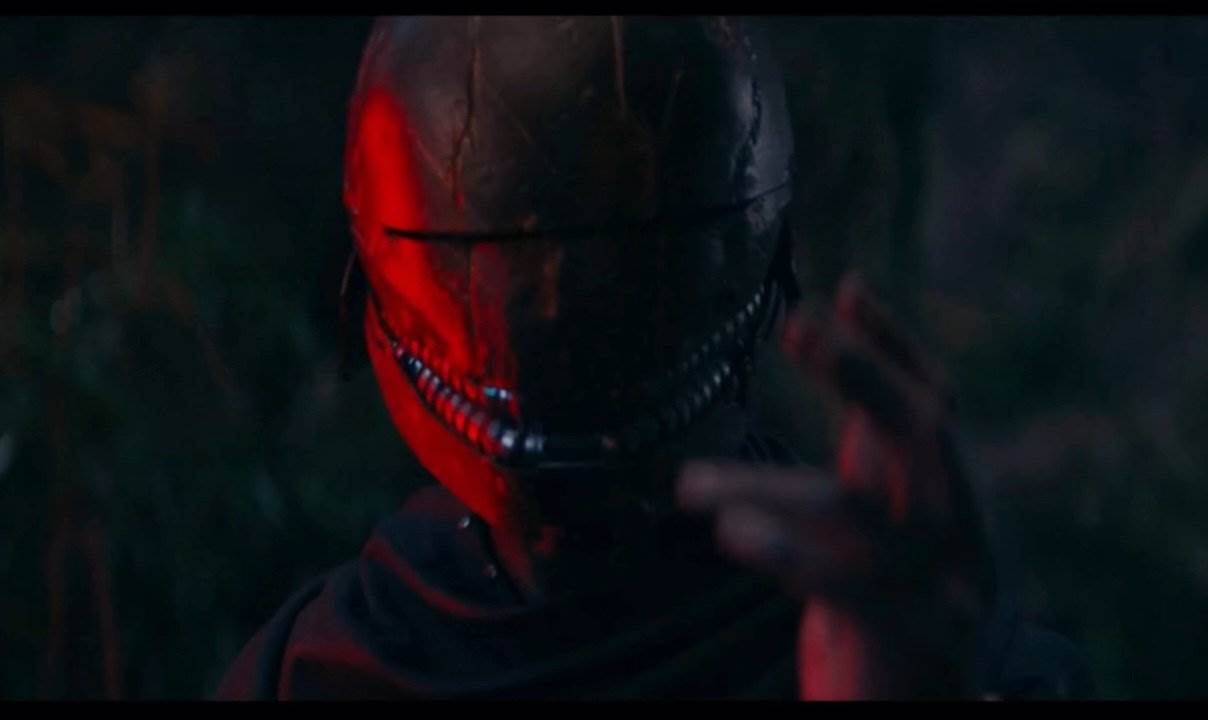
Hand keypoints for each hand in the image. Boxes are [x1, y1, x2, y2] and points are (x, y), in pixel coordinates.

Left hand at [677, 271, 995, 698]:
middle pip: (924, 430)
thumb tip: (841, 349)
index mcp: (957, 494)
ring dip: (760, 488)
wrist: (913, 707)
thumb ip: (874, 450)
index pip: (938, 400)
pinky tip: (730, 529)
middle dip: (862, 372)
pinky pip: (839, 578)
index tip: (847, 289)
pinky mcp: (908, 630)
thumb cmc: (887, 607)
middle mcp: (963, 527)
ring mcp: (943, 581)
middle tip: (796, 327)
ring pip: (849, 508)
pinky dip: (782, 550)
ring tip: (689, 486)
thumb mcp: (886, 517)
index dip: (896, 344)